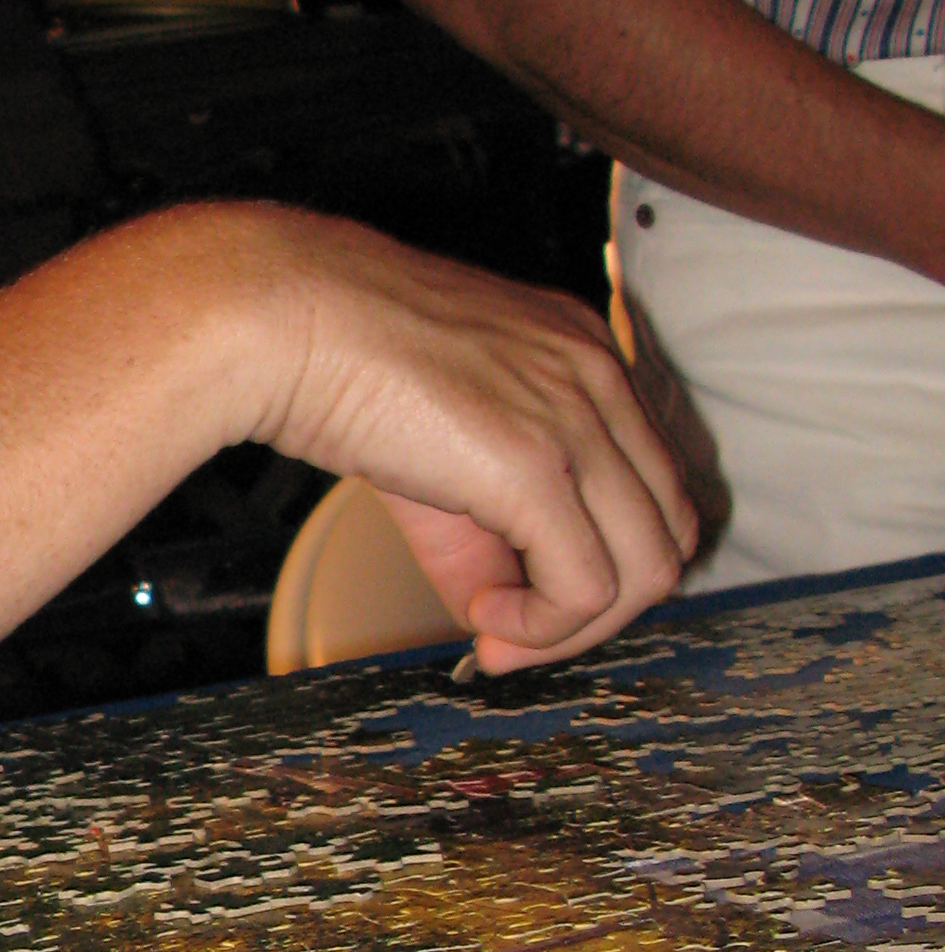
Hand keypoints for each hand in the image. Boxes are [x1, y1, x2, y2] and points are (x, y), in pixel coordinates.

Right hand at [237, 210, 698, 668]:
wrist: (282, 319)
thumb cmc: (333, 361)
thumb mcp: (435, 444)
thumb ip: (484, 528)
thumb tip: (496, 617)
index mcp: (583, 356)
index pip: (650, 482)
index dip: (603, 558)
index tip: (525, 598)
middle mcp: (600, 378)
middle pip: (668, 529)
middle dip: (602, 605)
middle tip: (517, 632)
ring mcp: (579, 419)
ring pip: (648, 568)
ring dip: (576, 627)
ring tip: (497, 629)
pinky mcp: (539, 467)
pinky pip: (587, 588)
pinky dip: (544, 628)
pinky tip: (484, 617)